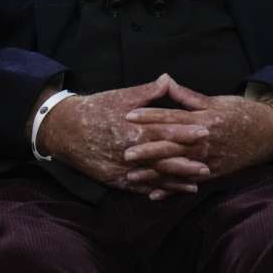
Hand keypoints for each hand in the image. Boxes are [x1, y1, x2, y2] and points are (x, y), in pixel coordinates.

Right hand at [36, 74, 211, 196]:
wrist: (65, 129)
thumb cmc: (95, 109)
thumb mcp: (121, 96)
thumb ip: (147, 92)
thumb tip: (167, 79)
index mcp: (134, 128)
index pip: (165, 130)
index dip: (186, 132)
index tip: (205, 131)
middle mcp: (129, 150)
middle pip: (163, 158)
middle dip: (187, 162)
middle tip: (208, 165)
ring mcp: (122, 167)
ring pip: (153, 176)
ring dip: (175, 181)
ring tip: (195, 184)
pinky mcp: (114, 179)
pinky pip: (138, 187)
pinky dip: (155, 191)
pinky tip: (169, 193)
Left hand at [123, 77, 272, 198]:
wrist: (268, 133)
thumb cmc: (241, 112)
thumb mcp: (216, 100)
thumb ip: (188, 96)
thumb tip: (166, 81)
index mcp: (203, 120)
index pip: (172, 117)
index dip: (149, 116)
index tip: (128, 115)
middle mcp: (204, 141)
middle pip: (171, 146)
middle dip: (146, 150)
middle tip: (124, 153)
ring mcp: (208, 160)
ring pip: (176, 168)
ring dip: (153, 173)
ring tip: (132, 177)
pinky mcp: (212, 173)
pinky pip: (188, 183)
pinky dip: (172, 190)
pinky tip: (154, 195)